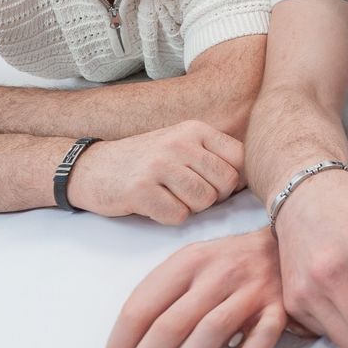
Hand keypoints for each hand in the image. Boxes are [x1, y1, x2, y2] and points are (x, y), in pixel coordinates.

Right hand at [67, 120, 244, 223]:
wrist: (92, 167)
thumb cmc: (146, 161)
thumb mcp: (182, 145)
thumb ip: (215, 156)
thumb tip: (255, 179)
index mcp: (196, 130)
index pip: (241, 159)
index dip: (233, 180)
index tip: (213, 184)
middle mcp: (180, 143)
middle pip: (225, 184)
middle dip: (212, 198)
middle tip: (187, 193)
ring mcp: (159, 165)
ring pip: (204, 202)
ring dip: (189, 208)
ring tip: (169, 196)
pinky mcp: (141, 190)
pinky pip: (178, 216)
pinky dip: (168, 217)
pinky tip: (153, 204)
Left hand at [104, 229, 316, 347]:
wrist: (288, 242)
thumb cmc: (230, 263)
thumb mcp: (193, 262)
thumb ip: (165, 294)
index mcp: (188, 261)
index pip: (144, 305)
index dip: (122, 342)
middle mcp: (218, 273)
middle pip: (171, 325)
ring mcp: (251, 290)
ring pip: (209, 333)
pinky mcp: (280, 307)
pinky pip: (262, 338)